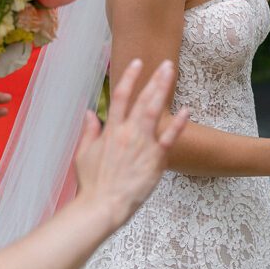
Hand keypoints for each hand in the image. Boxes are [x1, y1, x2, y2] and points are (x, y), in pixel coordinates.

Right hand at [74, 59, 188, 226]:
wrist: (103, 205)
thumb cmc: (92, 183)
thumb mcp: (83, 154)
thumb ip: (89, 131)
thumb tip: (89, 112)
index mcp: (111, 130)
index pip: (119, 96)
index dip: (130, 77)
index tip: (138, 63)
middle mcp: (127, 133)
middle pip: (142, 99)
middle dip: (155, 79)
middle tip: (166, 63)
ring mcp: (143, 144)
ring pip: (155, 111)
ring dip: (164, 90)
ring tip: (172, 74)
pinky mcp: (155, 159)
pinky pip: (169, 138)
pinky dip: (178, 123)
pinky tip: (187, 110)